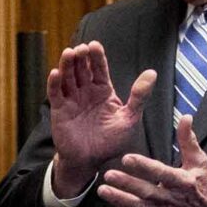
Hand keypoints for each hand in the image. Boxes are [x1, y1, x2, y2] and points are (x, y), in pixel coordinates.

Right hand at [44, 40, 156, 194]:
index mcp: (103, 91)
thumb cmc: (111, 141)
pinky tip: (55, 72)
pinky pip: (55, 94)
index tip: (95, 45)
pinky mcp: (59, 110)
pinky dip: (54, 83)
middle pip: (81, 69)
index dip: (96, 57)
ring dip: (67, 65)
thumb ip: (139, 96)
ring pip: (67, 78)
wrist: (91, 161)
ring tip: (69, 53)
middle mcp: (86, 92)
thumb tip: (152, 72)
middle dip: (81, 58)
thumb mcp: (130, 118)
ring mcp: (71, 100)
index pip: (99, 69)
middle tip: (82, 48)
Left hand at [97, 116, 206, 206]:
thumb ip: (188, 140)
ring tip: (103, 191)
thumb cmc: (206, 186)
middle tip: (109, 174)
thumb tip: (185, 118)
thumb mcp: (200, 162)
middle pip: (147, 191)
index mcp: (184, 182)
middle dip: (127, 183)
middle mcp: (173, 200)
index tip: (127, 158)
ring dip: (120, 200)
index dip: (144, 166)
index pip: (161, 173)